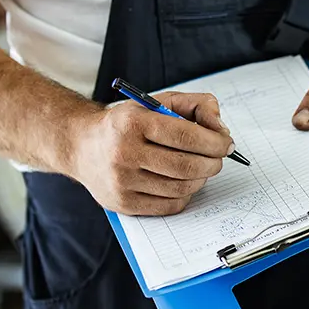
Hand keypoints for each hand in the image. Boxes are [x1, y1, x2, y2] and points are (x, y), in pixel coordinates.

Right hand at [70, 92, 233, 215]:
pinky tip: (183, 182)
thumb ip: (195, 105)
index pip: (187, 136)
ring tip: (200, 168)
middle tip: (217, 158)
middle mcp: (124, 153)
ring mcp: (122, 181)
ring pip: (182, 187)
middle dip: (212, 162)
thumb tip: (221, 129)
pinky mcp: (124, 203)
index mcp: (132, 123)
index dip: (215, 142)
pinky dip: (186, 194)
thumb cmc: (127, 124)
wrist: (81, 145)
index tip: (226, 144)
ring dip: (201, 179)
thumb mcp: (157, 103)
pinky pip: (171, 205)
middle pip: (187, 165)